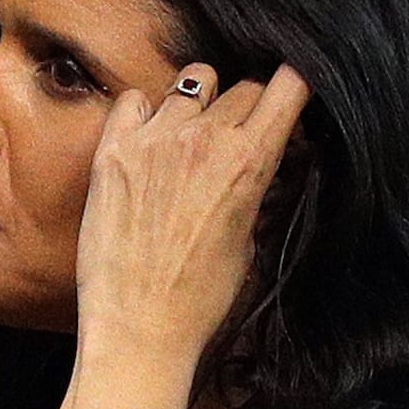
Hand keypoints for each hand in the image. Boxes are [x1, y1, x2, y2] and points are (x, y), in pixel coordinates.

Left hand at [44, 63, 308, 408]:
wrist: (138, 327)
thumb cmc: (200, 298)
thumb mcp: (250, 241)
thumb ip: (257, 187)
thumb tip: (265, 160)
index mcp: (249, 160)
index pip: (289, 84)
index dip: (295, 88)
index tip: (290, 100)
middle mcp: (203, 138)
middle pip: (243, 86)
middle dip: (248, 108)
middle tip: (238, 140)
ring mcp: (154, 139)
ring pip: (192, 82)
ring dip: (199, 104)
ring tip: (190, 139)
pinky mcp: (113, 149)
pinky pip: (134, 99)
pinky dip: (145, 112)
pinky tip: (148, 141)